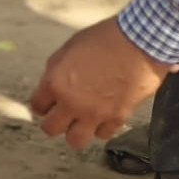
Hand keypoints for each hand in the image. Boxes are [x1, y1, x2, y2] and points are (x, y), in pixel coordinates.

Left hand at [28, 17, 172, 147]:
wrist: (141, 41)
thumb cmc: (107, 38)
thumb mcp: (70, 48)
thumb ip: (57, 71)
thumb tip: (52, 86)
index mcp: (55, 82)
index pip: (37, 106)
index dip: (43, 104)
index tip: (48, 104)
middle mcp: (71, 102)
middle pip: (50, 129)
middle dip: (54, 122)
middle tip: (62, 115)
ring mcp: (94, 113)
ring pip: (75, 141)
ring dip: (76, 131)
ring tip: (82, 121)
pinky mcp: (116, 118)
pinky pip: (103, 134)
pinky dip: (102, 127)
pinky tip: (104, 116)